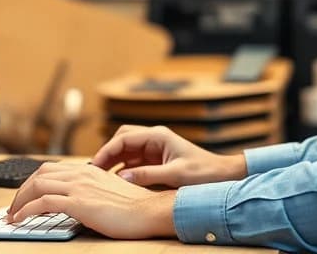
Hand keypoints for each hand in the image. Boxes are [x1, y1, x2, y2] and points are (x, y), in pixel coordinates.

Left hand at [6, 162, 176, 238]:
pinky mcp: (79, 203)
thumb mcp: (109, 191)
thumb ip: (91, 190)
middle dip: (21, 191)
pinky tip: (20, 219)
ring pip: (37, 186)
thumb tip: (77, 201)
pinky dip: (26, 210)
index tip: (25, 197)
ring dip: (19, 201)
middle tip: (14, 207)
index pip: (51, 170)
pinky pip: (43, 203)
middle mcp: (81, 174)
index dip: (32, 183)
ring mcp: (79, 187)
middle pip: (39, 174)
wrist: (150, 211)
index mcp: (88, 170)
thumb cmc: (135, 206)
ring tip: (13, 215)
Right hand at [92, 124, 246, 187]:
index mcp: (158, 136)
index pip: (124, 138)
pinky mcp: (156, 159)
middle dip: (107, 152)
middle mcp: (154, 139)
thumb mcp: (174, 175)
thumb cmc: (203, 172)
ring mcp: (155, 148)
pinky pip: (133, 161)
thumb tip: (121, 177)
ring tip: (100, 176)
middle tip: (95, 170)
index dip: (107, 150)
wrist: (221, 175)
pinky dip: (123, 168)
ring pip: (126, 150)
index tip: (95, 165)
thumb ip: (147, 175)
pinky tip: (115, 180)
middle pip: (122, 139)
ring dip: (113, 161)